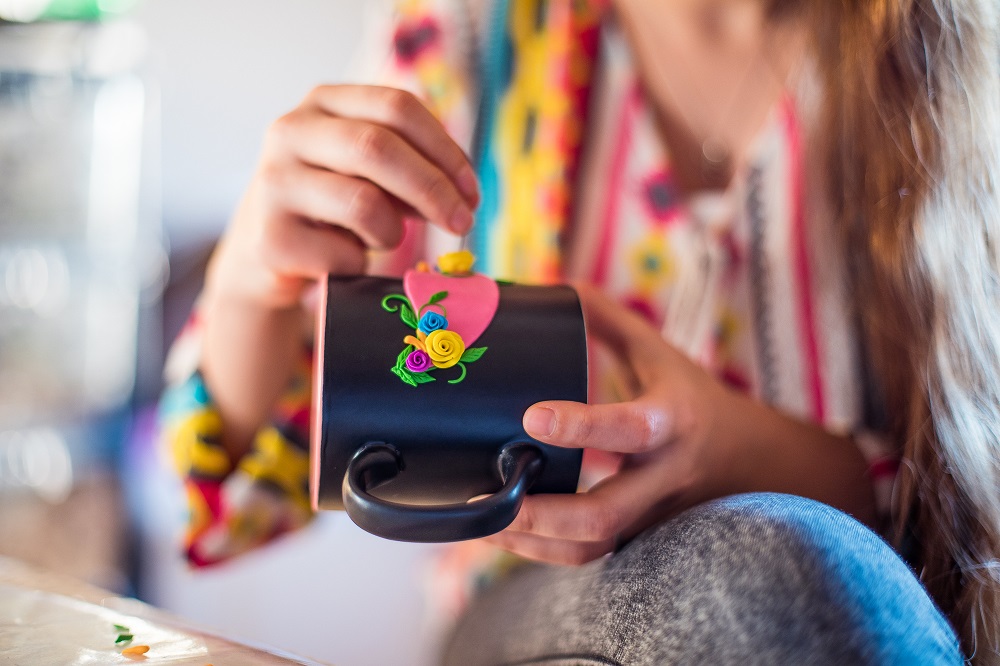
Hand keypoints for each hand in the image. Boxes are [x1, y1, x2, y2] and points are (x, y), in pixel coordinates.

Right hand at [205, 85, 478, 309]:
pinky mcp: (271, 238)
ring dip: (392, 231)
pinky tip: (343, 260)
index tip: (472, 191)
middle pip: (379, 147)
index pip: (397, 107)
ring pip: (365, 203)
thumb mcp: (368, 171)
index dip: (445, 150)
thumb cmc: (331, 207)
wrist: (263, 255)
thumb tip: (463, 191)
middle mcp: (290, 132)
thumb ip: (410, 165)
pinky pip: (345, 254)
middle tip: (462, 222)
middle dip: (434, 189)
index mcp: (323, 103)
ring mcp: (273, 184)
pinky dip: (361, 263)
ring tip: (382, 239)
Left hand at [485, 283, 739, 564]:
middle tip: (487, 500)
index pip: (629, 428)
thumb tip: (552, 287)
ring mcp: (652, 515)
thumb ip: (607, 319)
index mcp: (671, 421)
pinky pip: (591, 556)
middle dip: (541, 515)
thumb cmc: (691, 397)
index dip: (582, 427)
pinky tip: (505, 531)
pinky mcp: (640, 538)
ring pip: (594, 547)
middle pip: (606, 515)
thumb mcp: (658, 352)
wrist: (747, 460)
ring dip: (534, 544)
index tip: (531, 417)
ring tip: (483, 522)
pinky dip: (544, 552)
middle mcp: (663, 476)